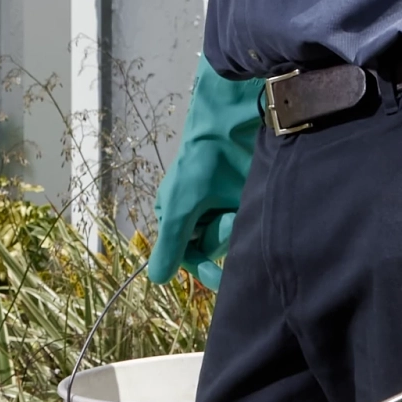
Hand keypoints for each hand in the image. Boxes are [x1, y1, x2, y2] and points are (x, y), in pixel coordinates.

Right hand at [150, 57, 263, 286]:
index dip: (205, 268)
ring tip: (237, 196)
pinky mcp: (240, 192)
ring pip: (230, 232)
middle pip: (212, 244)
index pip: (190, 255)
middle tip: (228, 212)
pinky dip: (246, 212)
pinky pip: (243, 217)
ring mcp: (219, 201)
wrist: (231, 120)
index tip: (221, 281)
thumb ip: (172, 244)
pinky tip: (246, 196)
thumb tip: (156, 279)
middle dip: (222, 233)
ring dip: (235, 220)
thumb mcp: (183, 207)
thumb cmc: (200, 162)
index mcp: (176, 214)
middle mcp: (197, 210)